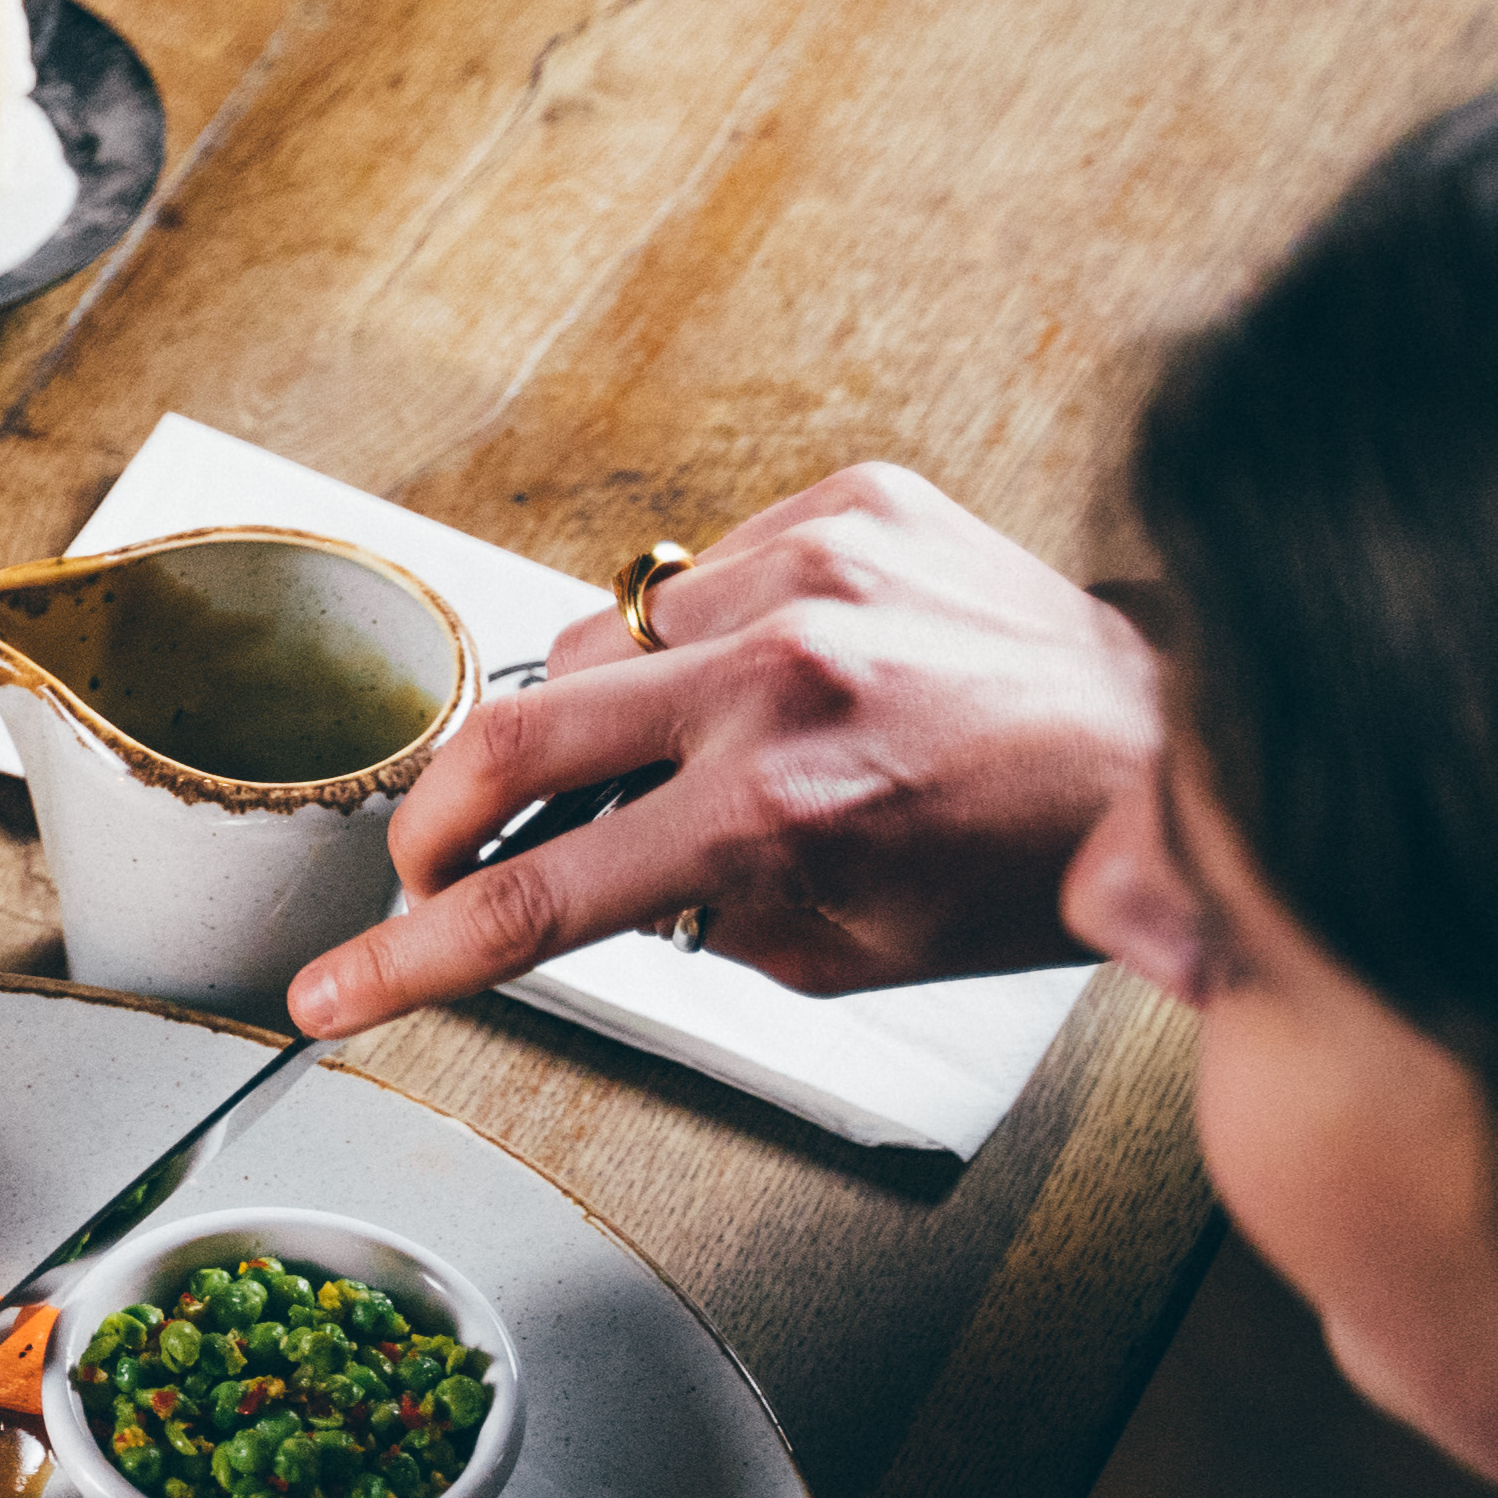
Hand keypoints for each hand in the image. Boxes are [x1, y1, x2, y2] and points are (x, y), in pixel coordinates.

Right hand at [286, 463, 1161, 1036]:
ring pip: (598, 644)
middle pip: (514, 734)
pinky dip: (697, 639)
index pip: (541, 897)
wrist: (1164, 745)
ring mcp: (814, 573)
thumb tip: (583, 884)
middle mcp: (784, 676)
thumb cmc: (1017, 865)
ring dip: (591, 717)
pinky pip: (698, 574)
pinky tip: (759, 676)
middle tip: (430, 861)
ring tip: (658, 759)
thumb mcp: (843, 951)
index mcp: (781, 810)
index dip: (411, 958)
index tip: (333, 989)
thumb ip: (693, 918)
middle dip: (437, 819)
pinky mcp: (849, 508)